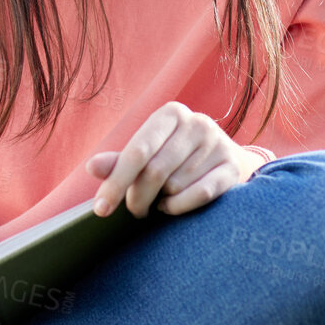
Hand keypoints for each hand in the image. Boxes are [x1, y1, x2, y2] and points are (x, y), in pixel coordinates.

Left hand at [84, 101, 264, 217]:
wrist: (227, 161)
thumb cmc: (176, 157)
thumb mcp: (148, 153)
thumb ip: (120, 161)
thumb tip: (92, 167)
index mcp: (171, 113)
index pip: (137, 151)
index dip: (116, 182)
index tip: (100, 210)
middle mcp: (197, 123)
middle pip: (154, 171)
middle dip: (137, 197)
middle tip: (134, 210)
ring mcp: (218, 143)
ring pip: (175, 186)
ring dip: (160, 201)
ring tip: (160, 199)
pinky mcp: (232, 167)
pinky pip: (199, 194)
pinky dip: (179, 207)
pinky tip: (171, 207)